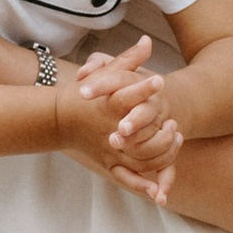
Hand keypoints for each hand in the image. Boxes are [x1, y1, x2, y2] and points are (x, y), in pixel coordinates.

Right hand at [49, 38, 177, 200]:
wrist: (58, 120)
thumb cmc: (83, 94)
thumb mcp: (103, 73)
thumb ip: (127, 60)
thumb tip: (146, 41)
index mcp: (106, 105)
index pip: (125, 95)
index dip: (143, 87)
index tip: (160, 80)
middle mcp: (108, 130)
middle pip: (136, 133)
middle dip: (158, 129)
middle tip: (173, 121)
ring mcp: (109, 150)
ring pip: (139, 157)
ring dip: (160, 151)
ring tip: (175, 139)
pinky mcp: (108, 164)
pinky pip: (128, 178)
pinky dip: (143, 186)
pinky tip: (160, 191)